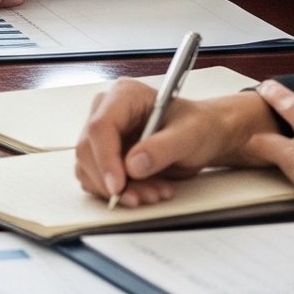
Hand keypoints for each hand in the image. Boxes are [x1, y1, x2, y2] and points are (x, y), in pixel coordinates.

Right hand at [74, 83, 279, 207]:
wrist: (205, 136)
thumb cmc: (199, 126)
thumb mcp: (190, 135)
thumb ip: (162, 148)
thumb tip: (133, 165)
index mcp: (125, 95)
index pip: (101, 126)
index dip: (105, 158)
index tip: (118, 186)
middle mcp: (107, 111)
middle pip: (88, 150)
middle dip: (113, 181)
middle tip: (142, 197)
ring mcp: (104, 134)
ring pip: (89, 168)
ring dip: (119, 190)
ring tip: (154, 193)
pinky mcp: (105, 155)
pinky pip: (98, 179)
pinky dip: (120, 192)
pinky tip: (147, 191)